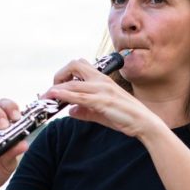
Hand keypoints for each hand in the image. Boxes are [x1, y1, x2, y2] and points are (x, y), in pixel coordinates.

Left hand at [45, 59, 161, 138]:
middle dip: (58, 76)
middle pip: (74, 66)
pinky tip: (55, 97)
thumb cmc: (126, 117)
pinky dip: (64, 96)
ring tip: (45, 98)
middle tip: (50, 92)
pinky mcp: (103, 101)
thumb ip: (84, 110)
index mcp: (102, 79)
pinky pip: (79, 96)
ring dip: (55, 90)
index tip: (56, 87)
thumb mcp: (101, 112)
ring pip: (73, 84)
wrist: (144, 123)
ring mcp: (102, 90)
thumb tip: (70, 110)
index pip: (79, 66)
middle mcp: (101, 80)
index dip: (64, 73)